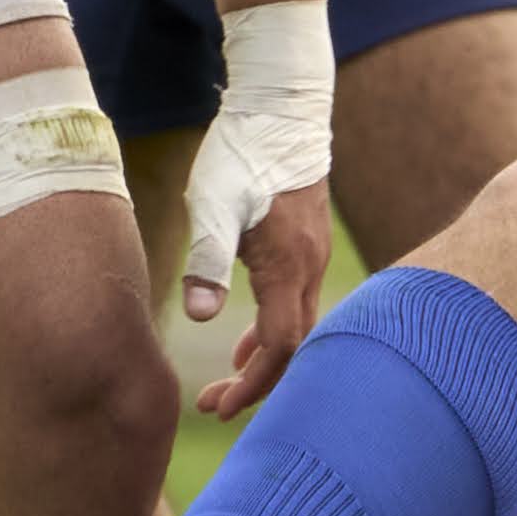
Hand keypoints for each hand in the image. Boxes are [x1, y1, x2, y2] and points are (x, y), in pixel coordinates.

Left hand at [179, 0, 331, 398]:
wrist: (281, 109)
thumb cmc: (242, 153)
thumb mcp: (213, 205)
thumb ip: (208, 259)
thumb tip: (203, 318)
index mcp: (288, 267)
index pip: (280, 347)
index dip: (253, 383)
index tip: (218, 406)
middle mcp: (310, 268)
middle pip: (293, 346)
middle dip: (257, 383)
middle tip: (214, 407)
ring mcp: (313, 256)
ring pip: (295, 327)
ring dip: (262, 359)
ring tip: (225, 385)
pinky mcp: (306, 245)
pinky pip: (294, 304)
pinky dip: (269, 330)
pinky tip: (243, 340)